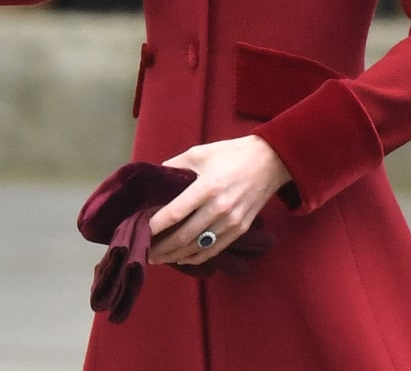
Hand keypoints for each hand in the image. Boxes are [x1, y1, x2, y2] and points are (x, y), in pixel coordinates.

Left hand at [148, 136, 289, 267]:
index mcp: (207, 186)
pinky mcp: (240, 229)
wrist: (270, 161)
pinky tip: (182, 258)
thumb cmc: (232, 154)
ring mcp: (231, 222)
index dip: (156, 226)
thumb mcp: (201, 152)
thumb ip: (177, 165)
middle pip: (184, 236)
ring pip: (198, 247)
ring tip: (159, 258)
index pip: (175, 213)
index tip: (141, 231)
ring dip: (175, 255)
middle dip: (161, 247)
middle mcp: (219, 208)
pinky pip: (214, 249)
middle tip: (145, 251)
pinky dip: (196, 257)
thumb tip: (156, 176)